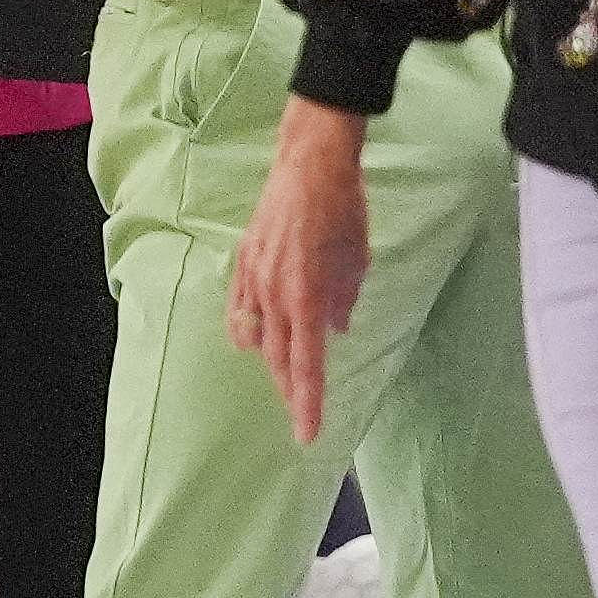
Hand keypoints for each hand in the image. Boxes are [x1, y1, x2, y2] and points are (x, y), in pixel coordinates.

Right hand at [220, 102, 375, 442]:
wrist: (309, 161)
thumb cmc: (343, 207)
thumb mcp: (357, 258)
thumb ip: (345, 298)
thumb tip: (337, 328)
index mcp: (306, 296)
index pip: (307, 365)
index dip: (308, 404)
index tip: (308, 435)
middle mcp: (274, 293)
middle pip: (279, 358)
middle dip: (290, 391)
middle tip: (300, 416)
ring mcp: (253, 277)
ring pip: (254, 336)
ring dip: (270, 360)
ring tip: (283, 377)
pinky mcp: (243, 261)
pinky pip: (239, 307)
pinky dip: (247, 327)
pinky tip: (251, 337)